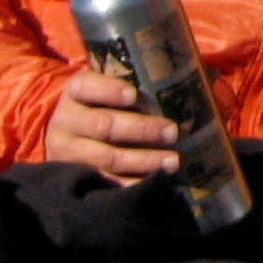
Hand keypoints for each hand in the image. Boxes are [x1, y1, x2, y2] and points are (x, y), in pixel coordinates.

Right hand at [44, 67, 178, 181]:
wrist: (71, 136)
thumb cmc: (105, 104)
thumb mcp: (110, 88)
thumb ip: (139, 82)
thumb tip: (196, 80)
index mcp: (76, 91)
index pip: (86, 87)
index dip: (109, 91)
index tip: (134, 95)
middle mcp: (67, 121)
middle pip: (104, 125)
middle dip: (141, 129)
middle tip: (172, 132)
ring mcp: (68, 152)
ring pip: (107, 157)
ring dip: (143, 160)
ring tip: (172, 161)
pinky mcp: (76, 177)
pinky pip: (106, 182)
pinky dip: (132, 183)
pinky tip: (155, 181)